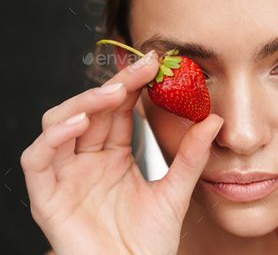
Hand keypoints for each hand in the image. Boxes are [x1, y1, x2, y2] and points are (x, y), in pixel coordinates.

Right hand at [20, 50, 223, 254]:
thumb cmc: (151, 241)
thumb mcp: (175, 191)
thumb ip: (191, 156)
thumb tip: (215, 119)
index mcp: (112, 157)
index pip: (118, 111)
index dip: (132, 86)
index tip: (155, 64)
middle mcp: (86, 161)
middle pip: (91, 111)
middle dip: (114, 87)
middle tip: (141, 69)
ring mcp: (65, 177)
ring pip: (59, 125)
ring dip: (83, 103)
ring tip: (113, 93)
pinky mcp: (47, 197)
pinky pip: (37, 159)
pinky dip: (53, 138)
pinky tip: (80, 122)